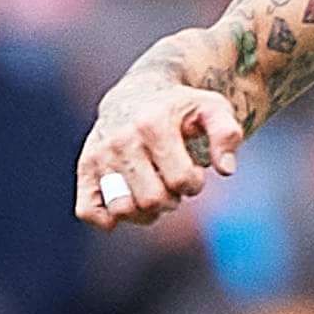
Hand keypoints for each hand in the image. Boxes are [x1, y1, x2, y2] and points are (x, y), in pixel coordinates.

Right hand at [76, 72, 240, 227]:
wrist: (137, 93)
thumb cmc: (180, 107)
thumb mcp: (212, 108)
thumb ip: (227, 134)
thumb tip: (225, 170)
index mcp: (153, 124)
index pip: (180, 181)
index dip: (194, 184)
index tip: (193, 171)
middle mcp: (121, 139)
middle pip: (152, 200)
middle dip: (171, 200)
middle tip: (172, 182)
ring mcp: (100, 154)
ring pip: (122, 209)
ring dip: (143, 212)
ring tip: (152, 193)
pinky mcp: (85, 167)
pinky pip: (88, 211)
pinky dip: (107, 219)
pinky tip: (126, 205)